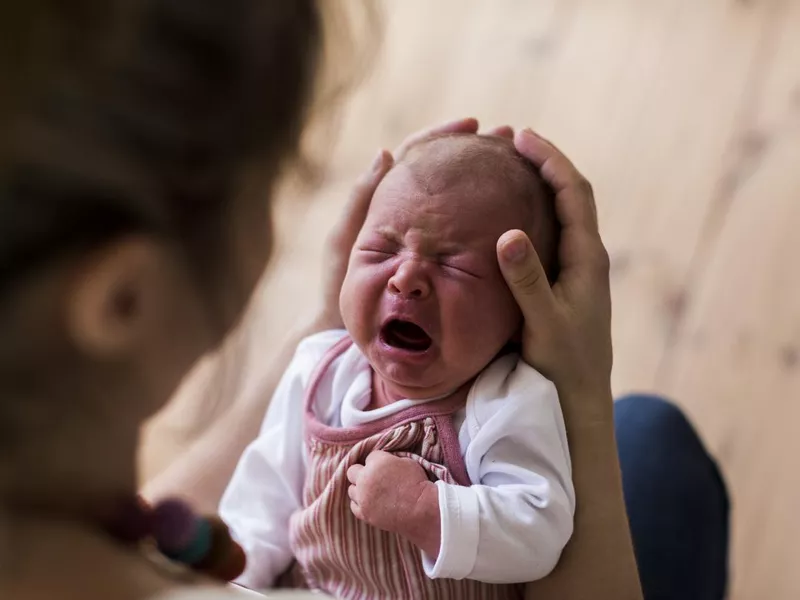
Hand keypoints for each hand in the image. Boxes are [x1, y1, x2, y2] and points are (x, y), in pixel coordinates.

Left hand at [313, 117, 515, 330]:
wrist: (347, 332)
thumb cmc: (338, 288)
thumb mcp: (345, 241)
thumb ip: (361, 200)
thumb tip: (386, 153)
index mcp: (387, 201)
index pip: (418, 155)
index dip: (443, 136)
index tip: (472, 124)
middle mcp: (412, 215)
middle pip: (447, 172)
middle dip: (477, 152)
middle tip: (508, 138)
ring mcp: (429, 238)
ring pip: (461, 201)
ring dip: (488, 180)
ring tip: (519, 165)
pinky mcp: (442, 262)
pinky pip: (467, 235)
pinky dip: (487, 218)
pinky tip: (513, 212)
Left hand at [346, 451, 440, 555]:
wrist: (421, 509)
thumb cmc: (418, 484)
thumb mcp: (407, 461)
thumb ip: (390, 460)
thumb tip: (384, 462)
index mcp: (376, 462)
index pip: (370, 456)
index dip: (379, 461)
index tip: (387, 468)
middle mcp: (365, 478)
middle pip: (352, 471)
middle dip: (362, 472)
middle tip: (374, 478)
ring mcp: (363, 497)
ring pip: (351, 489)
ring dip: (360, 489)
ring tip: (373, 492)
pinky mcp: (364, 513)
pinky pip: (354, 506)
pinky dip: (360, 503)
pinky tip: (370, 502)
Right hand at [496, 129, 612, 403]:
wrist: (579, 398)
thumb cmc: (563, 364)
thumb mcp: (542, 323)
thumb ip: (527, 280)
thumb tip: (508, 234)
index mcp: (587, 258)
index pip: (573, 193)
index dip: (550, 160)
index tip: (521, 136)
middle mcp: (587, 257)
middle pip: (571, 195)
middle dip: (544, 163)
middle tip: (510, 141)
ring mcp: (577, 270)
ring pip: (562, 213)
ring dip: (539, 185)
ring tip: (508, 167)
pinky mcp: (565, 284)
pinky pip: (551, 234)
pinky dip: (533, 213)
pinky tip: (508, 216)